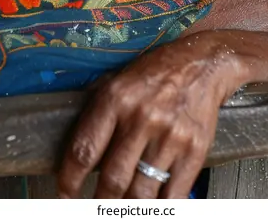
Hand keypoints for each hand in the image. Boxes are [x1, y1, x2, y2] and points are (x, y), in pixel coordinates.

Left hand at [57, 28, 267, 198]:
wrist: (203, 63)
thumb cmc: (156, 72)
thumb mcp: (118, 79)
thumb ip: (97, 111)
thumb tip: (76, 154)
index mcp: (116, 98)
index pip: (83, 151)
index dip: (69, 181)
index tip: (64, 196)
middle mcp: (141, 117)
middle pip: (112, 180)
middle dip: (99, 203)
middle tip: (94, 208)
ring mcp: (170, 136)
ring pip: (140, 193)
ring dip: (126, 209)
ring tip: (120, 208)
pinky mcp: (194, 150)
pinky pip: (172, 196)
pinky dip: (158, 207)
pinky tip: (148, 204)